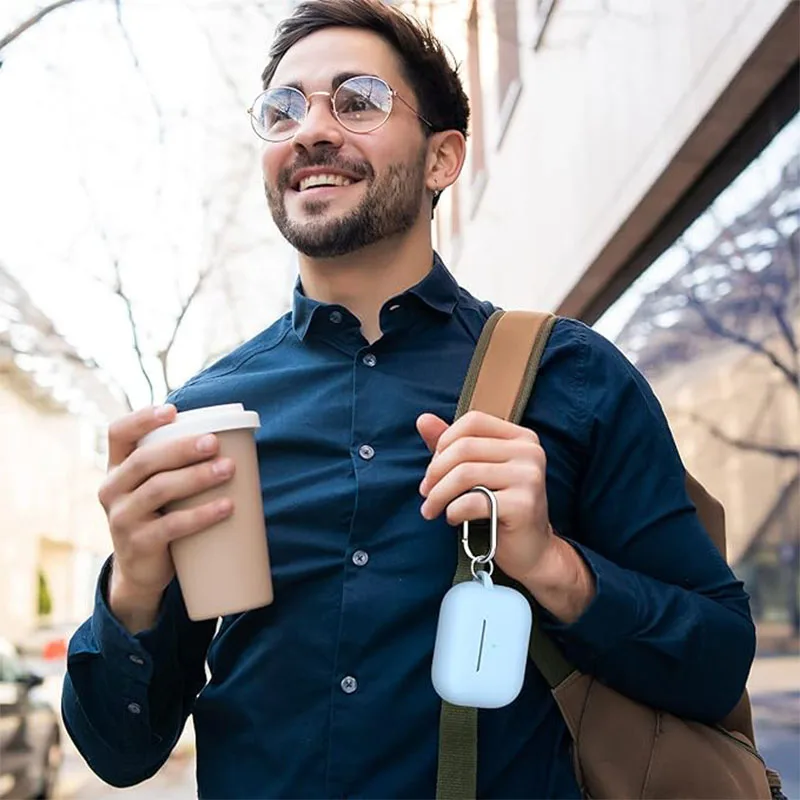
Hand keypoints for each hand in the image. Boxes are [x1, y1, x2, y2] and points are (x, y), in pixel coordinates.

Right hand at [98, 405, 235, 622]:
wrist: (141, 571)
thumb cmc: (160, 515)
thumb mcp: (157, 487)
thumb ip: (175, 464)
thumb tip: (231, 434)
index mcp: (117, 468)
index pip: (118, 433)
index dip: (142, 419)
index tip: (172, 411)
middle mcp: (112, 489)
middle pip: (145, 460)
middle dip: (182, 448)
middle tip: (214, 442)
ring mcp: (121, 518)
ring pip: (159, 489)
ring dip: (197, 476)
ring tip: (228, 469)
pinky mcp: (138, 544)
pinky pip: (171, 526)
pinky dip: (202, 514)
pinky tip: (226, 506)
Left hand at [417, 410, 554, 584]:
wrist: (531, 550)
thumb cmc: (500, 508)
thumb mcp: (477, 471)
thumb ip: (452, 444)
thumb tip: (422, 419)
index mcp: (521, 438)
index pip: (473, 421)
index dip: (444, 442)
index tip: (434, 468)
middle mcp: (530, 452)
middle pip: (464, 448)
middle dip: (435, 472)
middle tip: (426, 493)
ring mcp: (529, 477)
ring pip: (464, 474)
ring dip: (438, 494)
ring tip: (431, 509)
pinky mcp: (523, 505)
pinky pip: (472, 501)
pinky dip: (453, 511)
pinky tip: (453, 519)